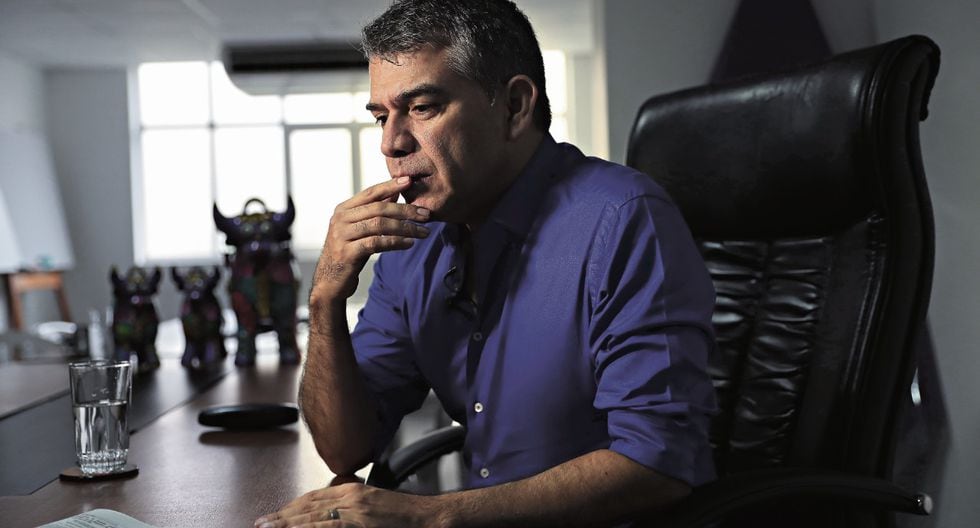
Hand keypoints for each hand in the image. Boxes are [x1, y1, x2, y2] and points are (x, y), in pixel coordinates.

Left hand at [253, 482, 445, 527]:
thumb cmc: (406, 515)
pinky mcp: (361, 525)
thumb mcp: (375, 501)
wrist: (430, 518)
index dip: (291, 507)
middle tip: (261, 523)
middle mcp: (351, 498)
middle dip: (282, 517)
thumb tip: (332, 510)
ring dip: (288, 525)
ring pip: (313, 518)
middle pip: (308, 506)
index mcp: (353, 490)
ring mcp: (355, 512)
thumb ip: (352, 503)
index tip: (275, 515)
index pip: (313, 497)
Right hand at [312, 177, 430, 302]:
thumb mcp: (359, 229)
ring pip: (379, 225)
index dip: (390, 185)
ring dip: (406, 228)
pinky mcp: (347, 253)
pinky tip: (409, 243)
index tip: (409, 180)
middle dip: (406, 210)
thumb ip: (374, 211)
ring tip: (424, 232)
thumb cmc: (348, 252)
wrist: (329, 281)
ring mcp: (342, 236)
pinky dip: (396, 242)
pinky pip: (376, 243)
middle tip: (426, 214)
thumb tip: (395, 192)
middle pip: (379, 209)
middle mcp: (340, 219)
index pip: (370, 193)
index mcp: (343, 209)